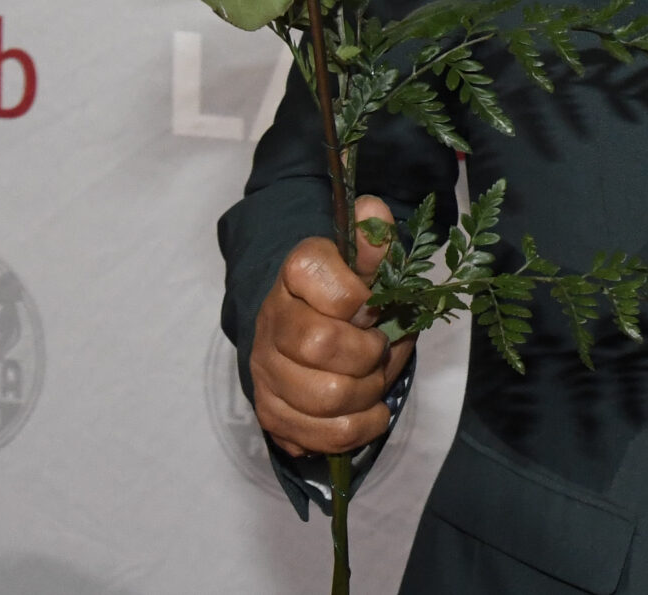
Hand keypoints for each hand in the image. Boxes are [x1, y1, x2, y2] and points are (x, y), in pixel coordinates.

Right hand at [249, 195, 413, 457]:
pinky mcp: (271, 412)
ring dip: (367, 394)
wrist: (313, 327)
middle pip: (321, 345)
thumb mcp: (368, 265)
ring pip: (324, 397)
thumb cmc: (352, 293)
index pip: (320, 281)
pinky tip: (367, 412)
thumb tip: (374, 211)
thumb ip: (374, 243)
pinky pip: (317, 436)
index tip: (375, 305)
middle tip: (380, 349)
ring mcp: (267, 369)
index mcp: (298, 274)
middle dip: (369, 353)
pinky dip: (355, 429)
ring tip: (375, 381)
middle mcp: (273, 320)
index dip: (359, 298)